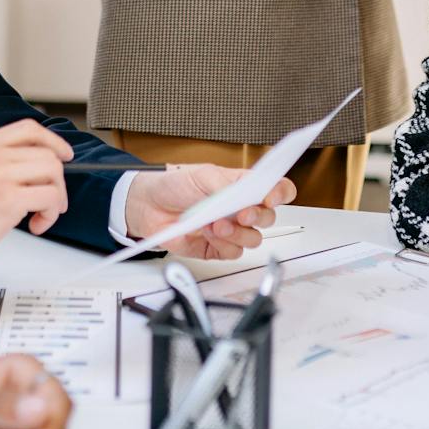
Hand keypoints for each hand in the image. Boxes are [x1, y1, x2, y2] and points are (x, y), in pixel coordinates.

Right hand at [0, 119, 71, 275]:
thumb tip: (29, 165)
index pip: (29, 129)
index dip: (54, 141)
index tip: (64, 155)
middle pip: (48, 153)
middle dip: (57, 181)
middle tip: (50, 201)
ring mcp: (0, 174)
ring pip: (53, 173)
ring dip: (56, 198)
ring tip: (41, 215)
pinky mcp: (8, 199)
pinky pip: (51, 197)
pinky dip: (51, 214)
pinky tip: (35, 225)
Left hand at [124, 164, 297, 260]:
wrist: (148, 206)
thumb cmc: (175, 185)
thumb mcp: (203, 175)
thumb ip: (228, 184)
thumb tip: (248, 191)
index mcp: (243, 187)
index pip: (276, 190)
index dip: (280, 193)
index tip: (271, 197)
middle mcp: (241, 209)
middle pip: (268, 218)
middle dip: (257, 217)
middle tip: (242, 214)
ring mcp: (231, 230)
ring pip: (253, 239)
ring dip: (236, 233)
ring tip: (215, 223)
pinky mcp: (218, 249)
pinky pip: (233, 253)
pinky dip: (221, 244)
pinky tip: (206, 232)